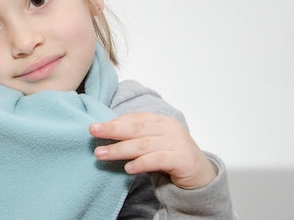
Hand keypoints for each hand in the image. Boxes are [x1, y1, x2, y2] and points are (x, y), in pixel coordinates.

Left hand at [89, 112, 216, 189]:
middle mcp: (169, 128)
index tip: (96, 126)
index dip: (115, 122)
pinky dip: (141, 163)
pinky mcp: (182, 159)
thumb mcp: (153, 143)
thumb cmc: (171, 157)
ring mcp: (177, 143)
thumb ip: (136, 137)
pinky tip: (127, 168)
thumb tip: (106, 132)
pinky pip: (157, 160)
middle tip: (93, 131)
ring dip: (119, 149)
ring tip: (101, 153)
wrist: (201, 175)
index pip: (135, 118)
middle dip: (112, 129)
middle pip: (136, 128)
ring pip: (143, 145)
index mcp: (161, 120)